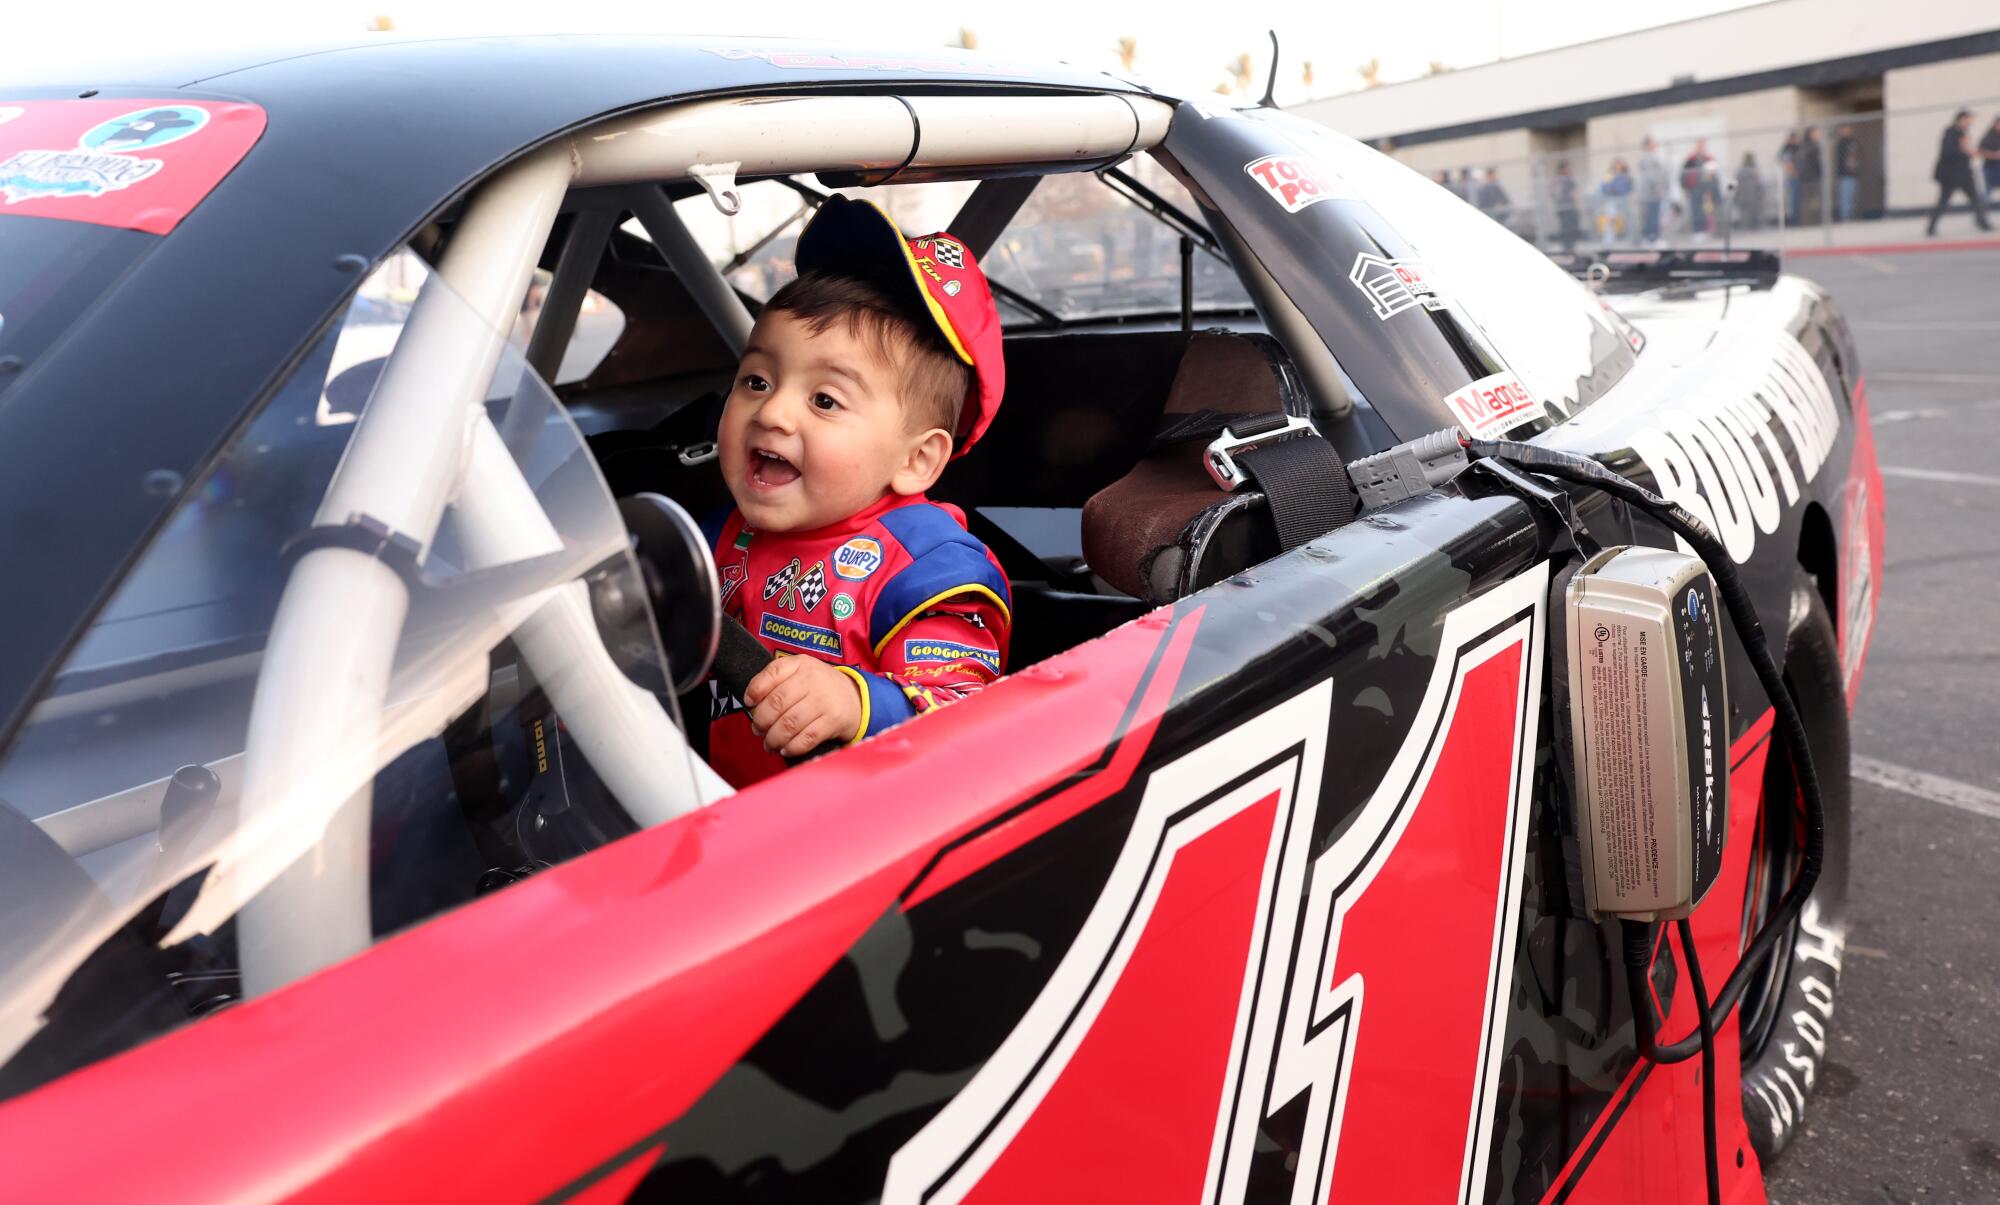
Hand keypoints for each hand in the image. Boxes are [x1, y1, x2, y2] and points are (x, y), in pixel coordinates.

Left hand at [743, 655, 860, 757]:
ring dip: (773, 738)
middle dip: (761, 721)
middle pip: (777, 703)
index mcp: (801, 664)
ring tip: (769, 743)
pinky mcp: (833, 721)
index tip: (749, 704)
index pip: (772, 673)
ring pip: (789, 724)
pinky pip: (806, 738)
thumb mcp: (800, 672)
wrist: (855, 698)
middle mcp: (813, 679)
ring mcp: (824, 700)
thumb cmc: (819, 687)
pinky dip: (792, 747)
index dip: (755, 690)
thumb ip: (776, 681)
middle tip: (758, 730)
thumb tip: (752, 705)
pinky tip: (785, 748)